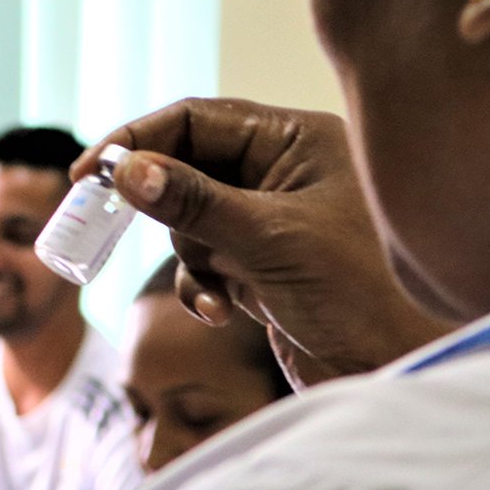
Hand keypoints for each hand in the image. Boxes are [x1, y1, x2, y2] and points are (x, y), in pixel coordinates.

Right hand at [81, 98, 454, 386]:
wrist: (401, 370)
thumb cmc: (360, 294)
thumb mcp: (268, 241)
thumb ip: (193, 201)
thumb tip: (126, 171)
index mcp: (297, 141)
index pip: (196, 119)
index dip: (137, 141)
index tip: (88, 173)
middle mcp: (285, 171)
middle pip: (187, 166)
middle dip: (157, 203)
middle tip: (102, 222)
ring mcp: (273, 220)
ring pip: (189, 220)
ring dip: (189, 258)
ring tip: (214, 292)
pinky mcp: (264, 266)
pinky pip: (205, 261)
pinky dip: (200, 285)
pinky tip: (220, 313)